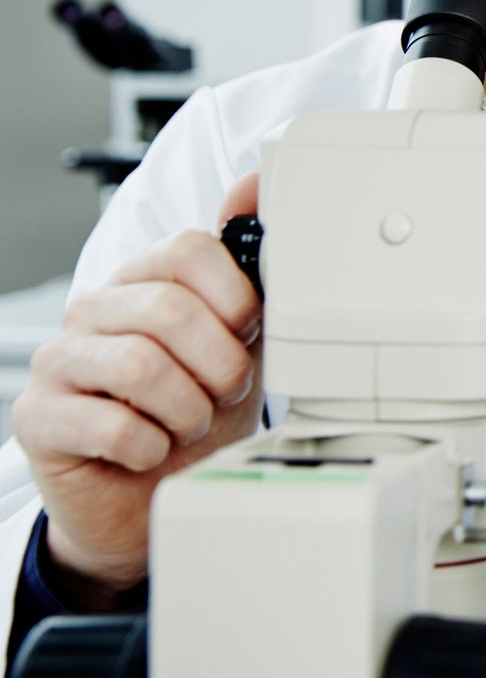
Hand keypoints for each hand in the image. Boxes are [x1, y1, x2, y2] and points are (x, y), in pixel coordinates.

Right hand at [12, 174, 264, 599]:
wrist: (147, 492)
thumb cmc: (194, 407)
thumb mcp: (239, 340)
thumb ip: (247, 269)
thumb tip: (255, 185)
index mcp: (143, 280)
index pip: (188, 249)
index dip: (234, 297)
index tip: (247, 333)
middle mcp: (94, 309)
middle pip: (171, 310)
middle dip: (219, 364)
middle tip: (223, 393)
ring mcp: (58, 361)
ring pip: (142, 368)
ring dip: (188, 410)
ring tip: (188, 423)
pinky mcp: (38, 418)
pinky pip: (113, 426)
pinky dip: (151, 446)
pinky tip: (150, 449)